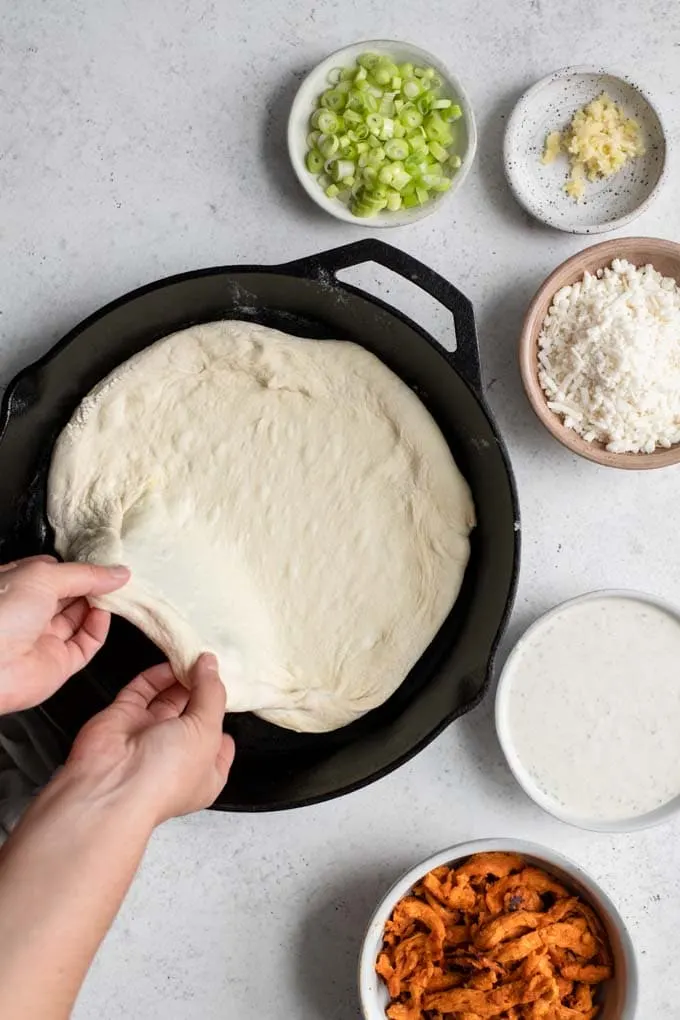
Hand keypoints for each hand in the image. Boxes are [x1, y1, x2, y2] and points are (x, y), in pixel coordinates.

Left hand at [0, 555, 130, 713]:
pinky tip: (105, 615)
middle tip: (115, 578)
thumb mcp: (43, 576)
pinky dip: (99, 629)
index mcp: (18, 585)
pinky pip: (86, 644)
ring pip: (81, 618)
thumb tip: (117, 573)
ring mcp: (44, 638)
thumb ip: (85, 574)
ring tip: (116, 594)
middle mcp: (29, 612)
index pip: (56, 572)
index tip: (105, 561)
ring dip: (100, 605)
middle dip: (94, 585)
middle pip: (71, 594)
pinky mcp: (58, 663)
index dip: (80, 566)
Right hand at [67, 653, 234, 824]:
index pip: (222, 741)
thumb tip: (211, 664)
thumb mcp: (206, 732)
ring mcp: (149, 735)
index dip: (228, 715)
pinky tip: (172, 659)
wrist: (110, 784)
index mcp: (204, 771)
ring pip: (170, 699)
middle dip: (205, 688)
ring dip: (182, 677)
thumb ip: (212, 694)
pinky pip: (144, 690)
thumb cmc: (166, 773)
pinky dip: (157, 675)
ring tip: (195, 653)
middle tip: (213, 659)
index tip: (236, 686)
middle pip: (196, 713)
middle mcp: (178, 754)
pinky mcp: (125, 717)